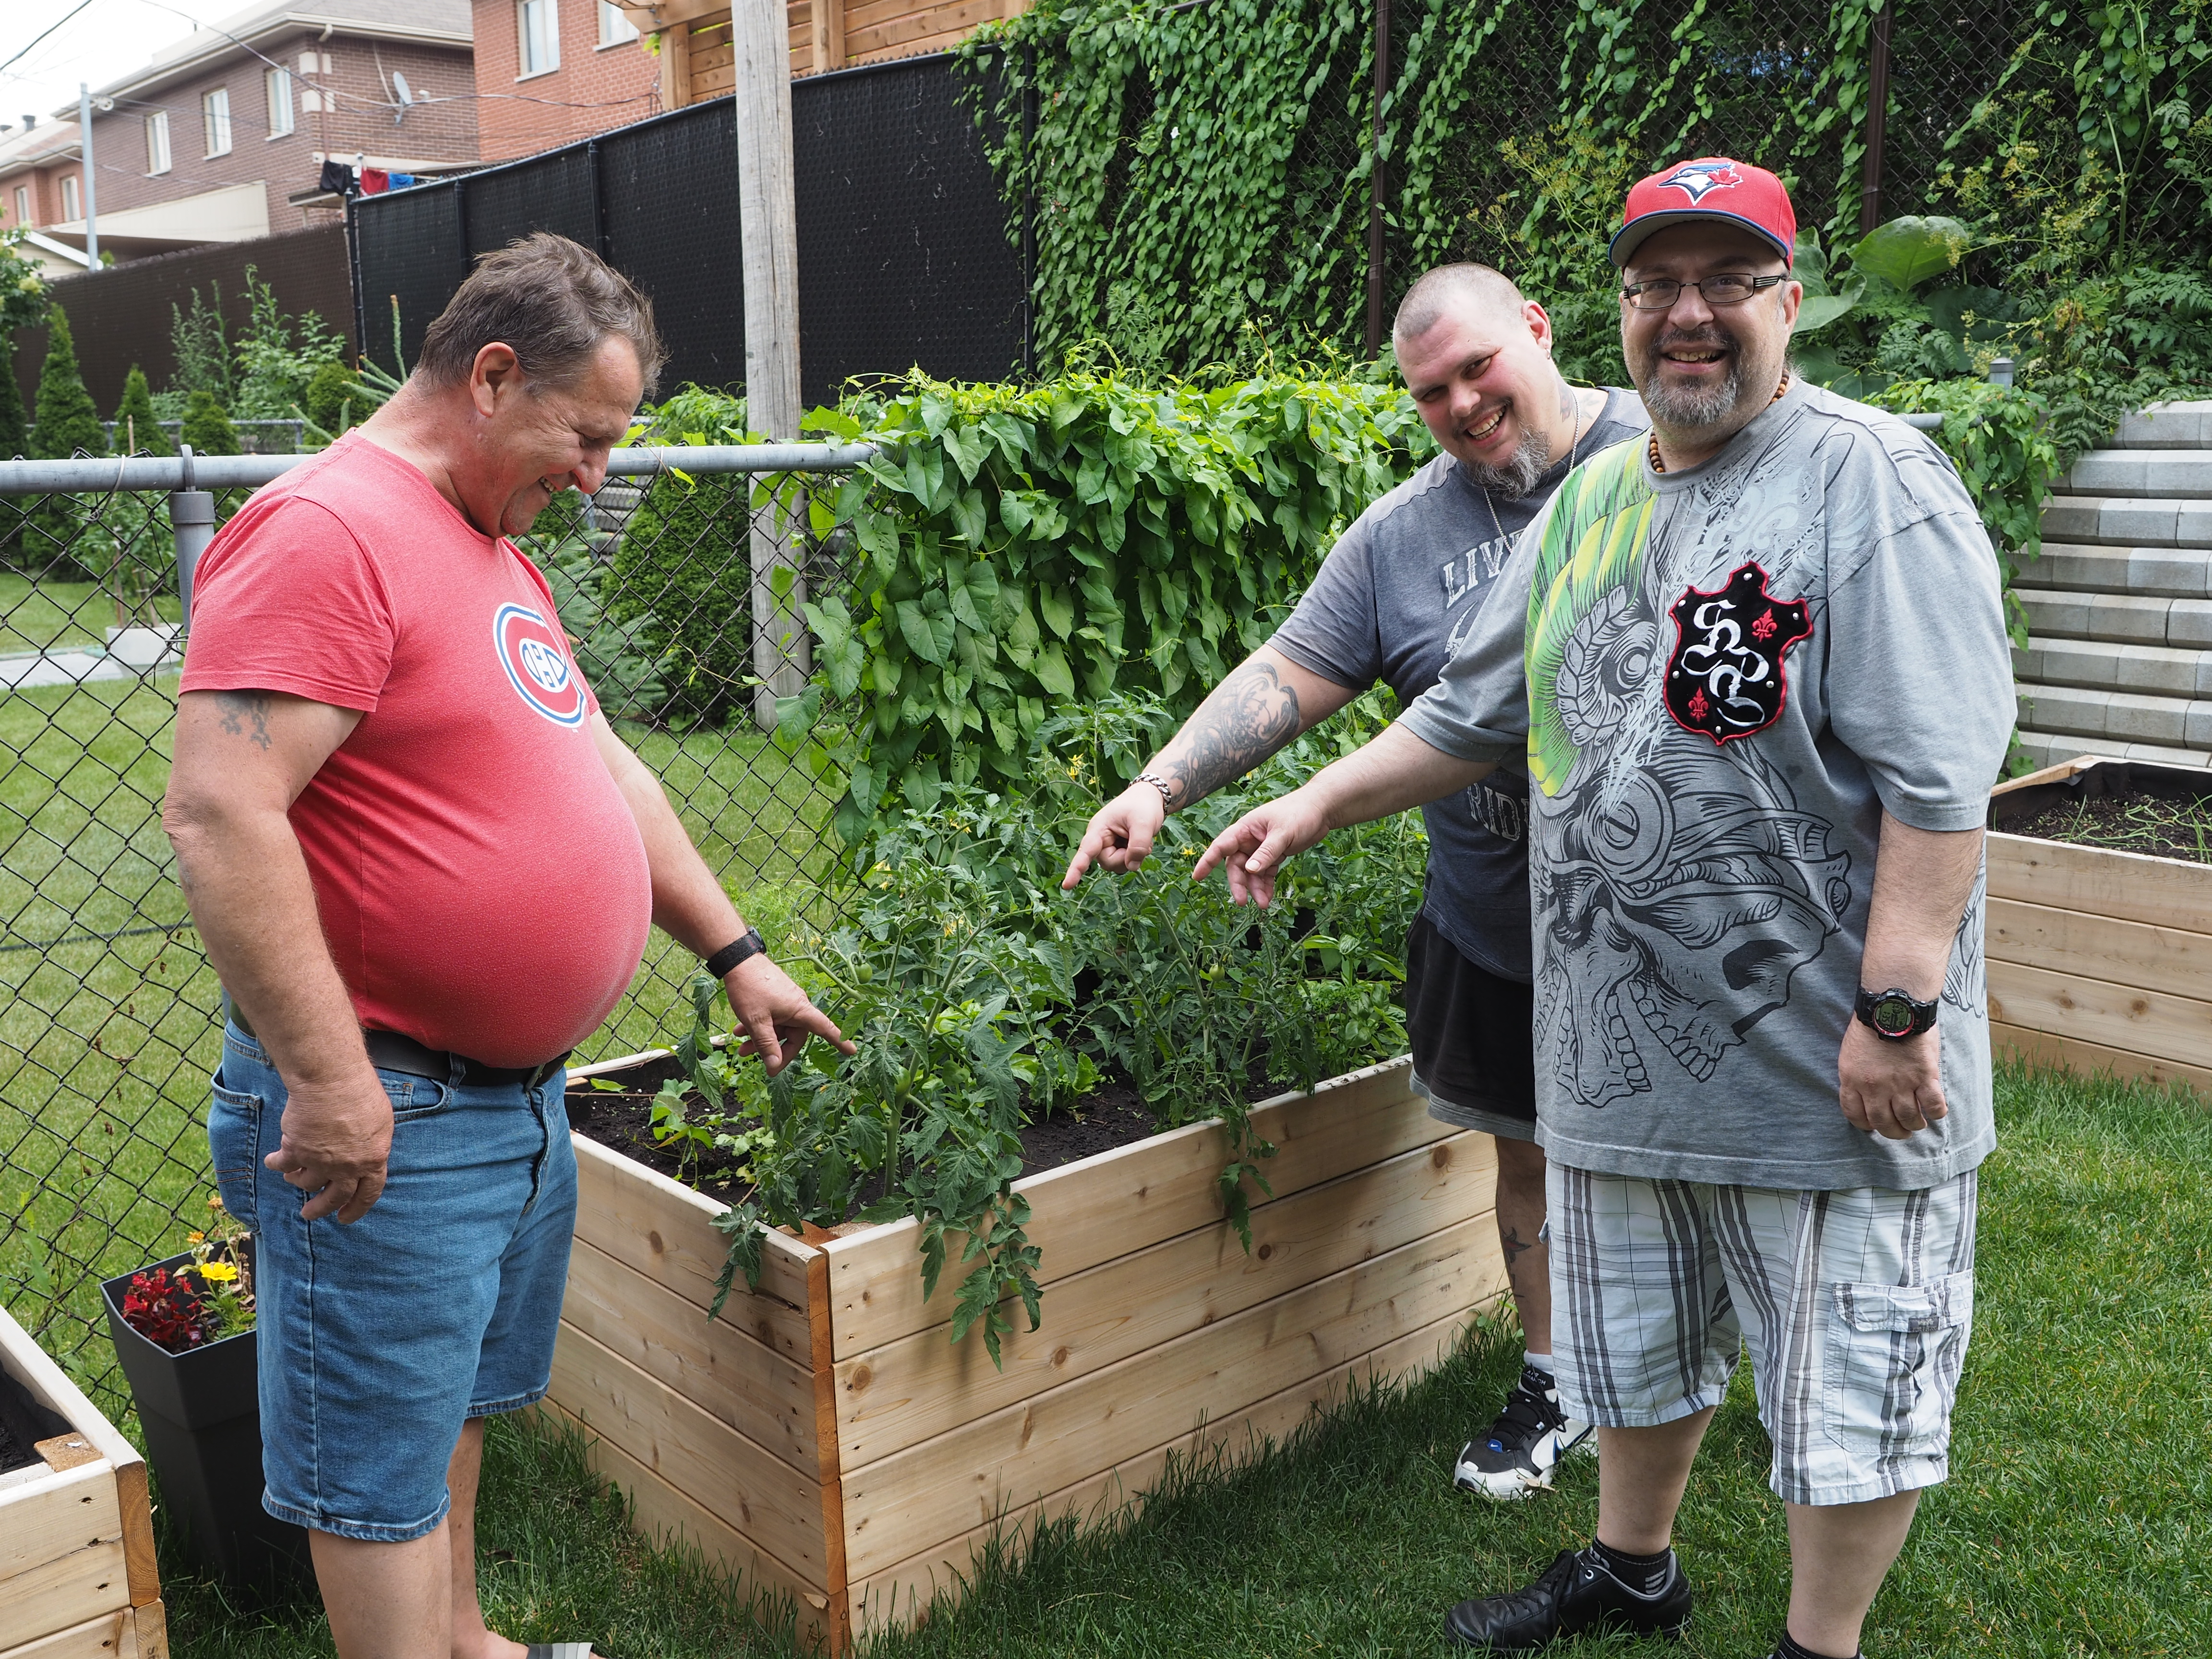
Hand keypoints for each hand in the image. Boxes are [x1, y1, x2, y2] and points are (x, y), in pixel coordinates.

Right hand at [264, 1071, 394, 1222]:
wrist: (333, 1080)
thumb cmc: (360, 1093)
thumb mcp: (381, 1123)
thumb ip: (371, 1145)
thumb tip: (364, 1158)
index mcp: (373, 1160)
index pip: (368, 1193)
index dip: (356, 1208)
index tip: (344, 1218)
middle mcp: (347, 1167)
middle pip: (334, 1197)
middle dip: (320, 1209)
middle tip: (308, 1213)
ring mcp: (321, 1162)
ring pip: (306, 1182)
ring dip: (297, 1180)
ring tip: (293, 1176)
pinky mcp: (296, 1151)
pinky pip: (283, 1165)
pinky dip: (277, 1164)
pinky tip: (274, 1161)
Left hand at [725, 952, 856, 1075]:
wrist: (737, 959)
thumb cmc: (750, 988)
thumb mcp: (756, 1020)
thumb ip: (766, 1044)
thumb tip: (775, 1065)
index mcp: (800, 1010)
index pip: (825, 1028)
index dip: (839, 1041)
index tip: (852, 1051)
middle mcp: (796, 1005)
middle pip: (794, 1035)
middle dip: (777, 1050)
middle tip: (765, 1065)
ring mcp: (784, 1001)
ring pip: (778, 1028)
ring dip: (762, 1040)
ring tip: (741, 1050)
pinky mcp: (774, 998)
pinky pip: (770, 1018)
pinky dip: (757, 1027)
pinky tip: (739, 1031)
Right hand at [1062, 783, 1168, 887]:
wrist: (1149, 797)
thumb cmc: (1143, 805)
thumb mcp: (1144, 823)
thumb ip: (1138, 846)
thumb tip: (1131, 867)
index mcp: (1099, 829)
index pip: (1086, 852)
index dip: (1076, 870)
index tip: (1067, 886)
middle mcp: (1100, 839)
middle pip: (1108, 863)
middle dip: (1126, 858)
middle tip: (1141, 842)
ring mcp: (1109, 845)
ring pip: (1117, 865)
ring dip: (1132, 857)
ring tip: (1141, 839)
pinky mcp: (1117, 849)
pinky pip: (1124, 863)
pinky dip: (1136, 857)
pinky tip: (1142, 844)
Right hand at [1190, 789, 1332, 907]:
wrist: (1322, 810)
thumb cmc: (1300, 813)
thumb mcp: (1283, 834)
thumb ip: (1266, 853)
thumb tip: (1249, 870)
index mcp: (1245, 828)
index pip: (1221, 846)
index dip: (1208, 861)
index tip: (1197, 877)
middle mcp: (1249, 839)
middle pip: (1236, 865)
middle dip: (1239, 884)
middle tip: (1242, 901)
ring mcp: (1261, 848)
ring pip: (1251, 873)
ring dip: (1255, 888)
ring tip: (1263, 904)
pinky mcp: (1273, 855)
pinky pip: (1265, 873)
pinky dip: (1266, 885)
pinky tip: (1268, 897)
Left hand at [1837, 1019, 1947, 1138]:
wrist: (1893, 1004)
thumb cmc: (1871, 1023)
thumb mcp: (1851, 1052)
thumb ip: (1857, 1075)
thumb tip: (1865, 1094)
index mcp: (1852, 1079)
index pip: (1854, 1114)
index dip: (1865, 1124)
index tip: (1872, 1126)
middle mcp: (1875, 1086)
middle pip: (1883, 1122)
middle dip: (1893, 1132)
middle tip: (1901, 1131)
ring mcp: (1900, 1083)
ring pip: (1909, 1118)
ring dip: (1914, 1125)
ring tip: (1918, 1124)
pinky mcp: (1924, 1076)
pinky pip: (1933, 1105)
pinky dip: (1937, 1112)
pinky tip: (1937, 1111)